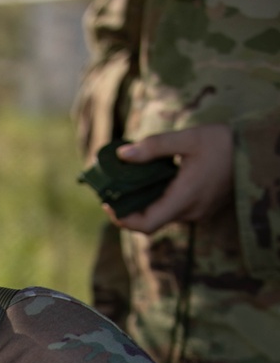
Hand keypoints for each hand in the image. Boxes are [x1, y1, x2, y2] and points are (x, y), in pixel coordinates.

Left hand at [107, 124, 233, 233]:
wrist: (254, 150)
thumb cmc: (223, 142)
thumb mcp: (187, 138)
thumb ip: (154, 147)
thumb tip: (122, 154)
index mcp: (184, 198)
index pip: (146, 224)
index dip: (123, 219)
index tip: (109, 204)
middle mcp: (189, 212)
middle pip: (150, 222)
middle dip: (129, 211)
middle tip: (113, 192)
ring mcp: (196, 213)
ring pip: (161, 217)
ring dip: (144, 205)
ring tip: (129, 183)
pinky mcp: (200, 209)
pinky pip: (173, 211)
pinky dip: (159, 200)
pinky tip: (153, 182)